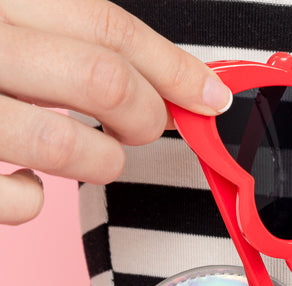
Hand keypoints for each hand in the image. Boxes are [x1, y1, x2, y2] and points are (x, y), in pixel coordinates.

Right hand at [0, 0, 230, 224]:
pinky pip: (18, 200)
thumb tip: (156, 77)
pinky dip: (34, 200)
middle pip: (100, 79)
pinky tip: (25, 181)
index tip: (209, 96)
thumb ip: (53, 30)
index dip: (170, 65)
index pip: (101, 23)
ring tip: (92, 156)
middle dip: (143, 114)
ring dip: (101, 163)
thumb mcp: (0, 17)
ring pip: (67, 147)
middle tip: (141, 126)